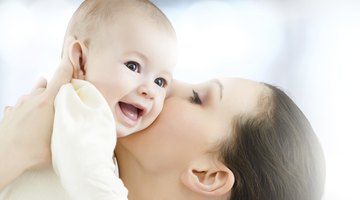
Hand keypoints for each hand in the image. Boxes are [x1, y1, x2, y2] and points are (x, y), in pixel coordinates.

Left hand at [0, 39, 73, 187]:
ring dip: (40, 97)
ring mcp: (19, 105)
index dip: (69, 59)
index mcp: (48, 101)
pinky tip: (28, 119)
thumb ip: (71, 124)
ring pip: (33, 94)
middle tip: (63, 99)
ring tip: (46, 108)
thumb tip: (81, 121)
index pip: (62, 75)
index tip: (73, 42)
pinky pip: (20, 106)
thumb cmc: (35, 151)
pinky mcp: (10, 114)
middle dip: (56, 89)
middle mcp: (33, 98)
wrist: (5, 158)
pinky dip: (27, 109)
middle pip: (47, 85)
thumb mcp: (61, 137)